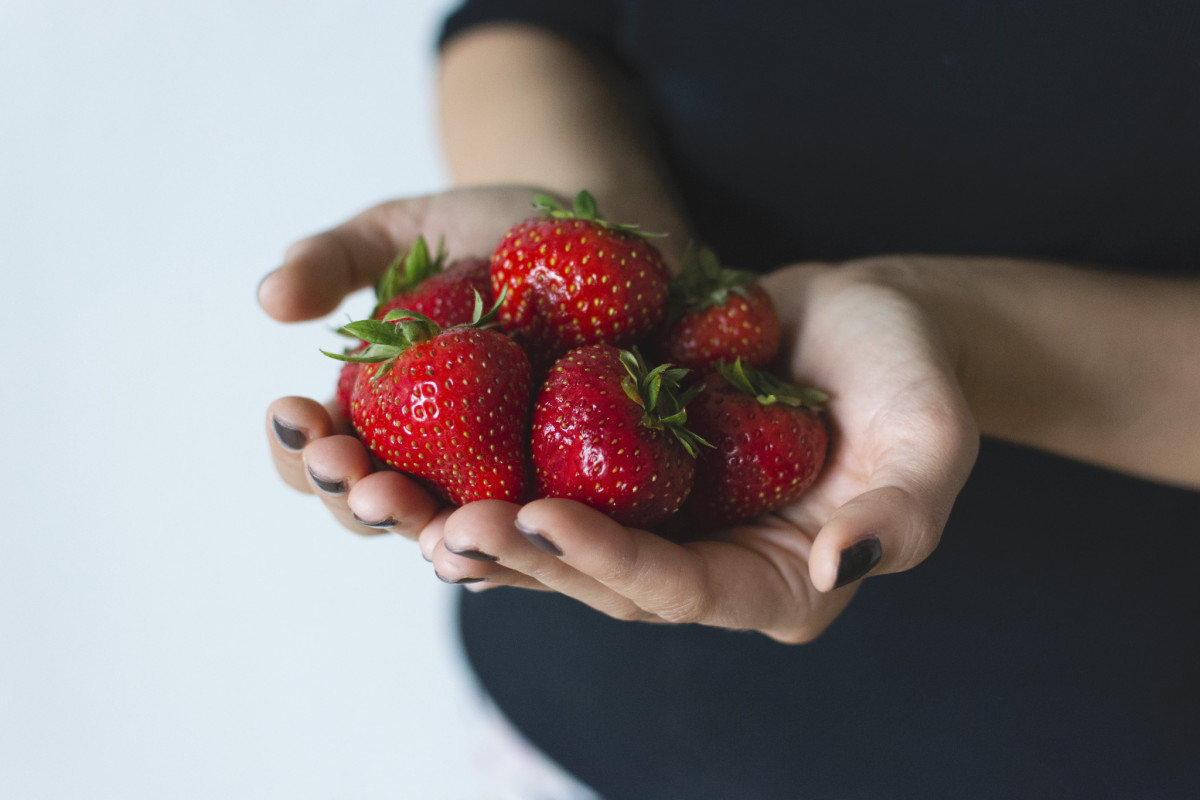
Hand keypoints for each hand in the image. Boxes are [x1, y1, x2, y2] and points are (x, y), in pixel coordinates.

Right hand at [262, 185, 557, 538]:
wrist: (591, 230)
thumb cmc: (484, 233)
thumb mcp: (404, 232)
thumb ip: (334, 259)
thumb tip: (270, 299)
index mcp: (372, 414)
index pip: (317, 453)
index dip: (297, 444)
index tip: (292, 412)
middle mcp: (426, 460)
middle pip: (376, 511)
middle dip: (359, 501)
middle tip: (356, 480)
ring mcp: (496, 478)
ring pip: (457, 536)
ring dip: (437, 537)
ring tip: (434, 531)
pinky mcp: (569, 487)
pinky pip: (547, 528)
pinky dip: (532, 536)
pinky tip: (526, 529)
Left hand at [425, 259, 979, 643]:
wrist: (869, 324)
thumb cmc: (913, 375)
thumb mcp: (933, 437)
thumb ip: (902, 511)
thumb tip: (845, 565)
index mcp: (776, 584)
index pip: (681, 590)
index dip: (608, 560)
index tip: (539, 516)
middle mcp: (706, 568)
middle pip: (599, 578)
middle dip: (520, 554)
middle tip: (441, 523)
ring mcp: (663, 524)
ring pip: (560, 542)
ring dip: (483, 526)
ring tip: (403, 503)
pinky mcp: (632, 475)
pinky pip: (556, 480)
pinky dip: (492, 473)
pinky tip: (422, 456)